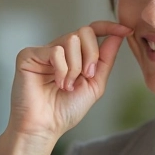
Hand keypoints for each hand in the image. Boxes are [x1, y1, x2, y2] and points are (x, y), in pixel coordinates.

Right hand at [0, 21, 132, 154]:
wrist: (46, 126)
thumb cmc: (66, 110)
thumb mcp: (95, 84)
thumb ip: (105, 59)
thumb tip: (118, 35)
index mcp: (74, 56)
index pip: (91, 32)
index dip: (109, 27)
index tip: (126, 30)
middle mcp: (59, 50)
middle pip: (84, 32)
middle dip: (91, 55)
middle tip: (86, 76)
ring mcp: (43, 51)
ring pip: (71, 40)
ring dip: (76, 67)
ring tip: (67, 85)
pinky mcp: (29, 55)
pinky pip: (56, 51)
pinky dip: (62, 70)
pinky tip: (58, 83)